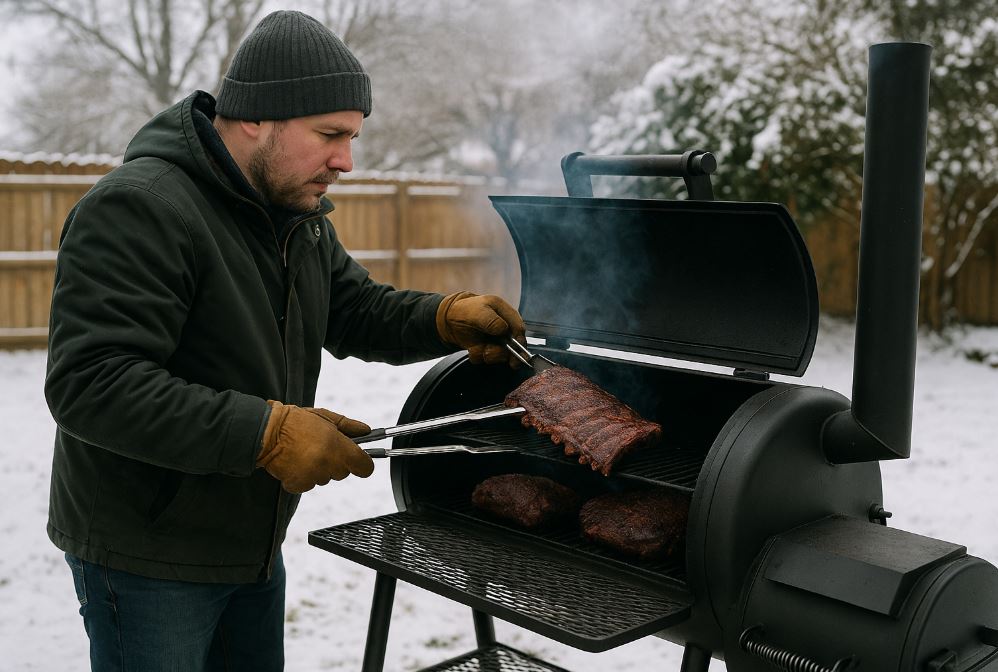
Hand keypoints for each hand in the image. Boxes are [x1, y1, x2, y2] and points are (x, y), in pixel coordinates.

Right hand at [257, 401, 374, 493]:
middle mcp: (327, 464)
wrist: (266, 431)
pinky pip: (309, 484)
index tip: (358, 460)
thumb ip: (349, 425)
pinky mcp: (299, 485)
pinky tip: (296, 462)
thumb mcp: (325, 417)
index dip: (363, 463)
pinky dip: (303, 477)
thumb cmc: (295, 422)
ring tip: (305, 452)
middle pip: (343, 472)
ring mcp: (313, 476)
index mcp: (338, 446)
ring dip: (319, 469)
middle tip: (321, 447)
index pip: (364, 467)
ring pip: (326, 478)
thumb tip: (366, 430)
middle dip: (336, 462)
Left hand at [436, 292, 525, 365]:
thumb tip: (504, 330)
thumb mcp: (478, 311)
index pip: (519, 329)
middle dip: (502, 353)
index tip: (512, 349)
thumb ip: (491, 320)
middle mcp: (505, 329)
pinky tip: (472, 348)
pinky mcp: (488, 349)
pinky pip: (487, 359)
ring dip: (490, 355)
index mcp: (506, 314)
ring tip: (477, 348)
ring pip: (502, 355)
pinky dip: (478, 356)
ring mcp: (497, 340)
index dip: (518, 341)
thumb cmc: (466, 310)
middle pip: (515, 346)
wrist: (449, 318)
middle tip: (489, 352)